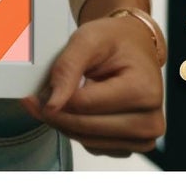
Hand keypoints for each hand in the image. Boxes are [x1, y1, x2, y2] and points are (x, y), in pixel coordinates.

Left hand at [19, 16, 165, 155]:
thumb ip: (67, 68)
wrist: (134, 46)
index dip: (53, 99)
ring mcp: (143, 137)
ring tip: (60, 99)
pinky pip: (94, 146)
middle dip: (56, 114)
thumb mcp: (88, 39)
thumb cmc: (116, 41)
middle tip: (37, 98)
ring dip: (65, 123)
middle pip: (85, 127)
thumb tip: (52, 102)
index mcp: (144, 91)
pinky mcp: (133, 145)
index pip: (84, 105)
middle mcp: (149, 120)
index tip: (35, 94)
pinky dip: (79, 131)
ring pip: (87, 141)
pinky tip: (78, 110)